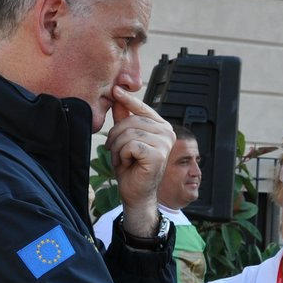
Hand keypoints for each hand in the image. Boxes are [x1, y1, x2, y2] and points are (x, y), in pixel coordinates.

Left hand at [104, 87, 173, 235]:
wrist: (135, 193)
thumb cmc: (131, 167)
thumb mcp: (124, 139)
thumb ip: (124, 119)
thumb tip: (117, 96)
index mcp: (161, 127)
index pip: (142, 108)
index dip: (128, 100)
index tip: (116, 90)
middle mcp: (167, 132)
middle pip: (131, 121)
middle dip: (116, 136)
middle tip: (115, 151)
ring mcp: (165, 143)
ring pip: (129, 133)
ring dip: (118, 148)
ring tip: (122, 158)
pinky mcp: (158, 154)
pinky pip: (130, 145)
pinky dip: (123, 155)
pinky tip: (128, 164)